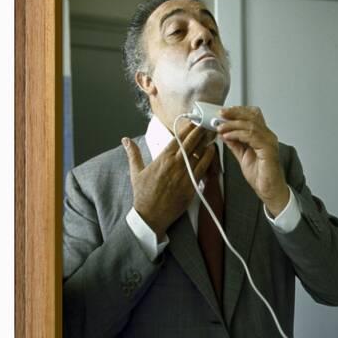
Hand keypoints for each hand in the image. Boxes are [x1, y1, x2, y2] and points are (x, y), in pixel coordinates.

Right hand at [122, 123, 215, 239]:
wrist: (150, 215)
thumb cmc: (143, 195)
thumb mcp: (135, 172)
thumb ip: (133, 154)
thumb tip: (125, 140)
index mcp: (162, 159)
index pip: (177, 139)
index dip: (186, 129)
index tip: (192, 121)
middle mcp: (174, 164)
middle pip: (189, 143)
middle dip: (198, 131)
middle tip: (205, 123)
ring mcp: (184, 175)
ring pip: (198, 153)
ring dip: (205, 142)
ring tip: (212, 133)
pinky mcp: (191, 185)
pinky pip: (202, 168)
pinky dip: (208, 158)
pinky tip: (212, 151)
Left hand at [217, 106, 288, 215]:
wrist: (269, 190)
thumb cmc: (261, 175)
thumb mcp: (242, 156)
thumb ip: (235, 144)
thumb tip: (224, 133)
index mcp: (262, 136)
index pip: (252, 116)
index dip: (238, 111)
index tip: (223, 113)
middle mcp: (267, 136)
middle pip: (252, 116)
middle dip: (234, 113)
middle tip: (220, 114)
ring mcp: (269, 142)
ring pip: (251, 125)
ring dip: (233, 124)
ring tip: (221, 127)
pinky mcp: (268, 150)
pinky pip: (252, 136)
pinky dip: (238, 134)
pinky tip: (228, 136)